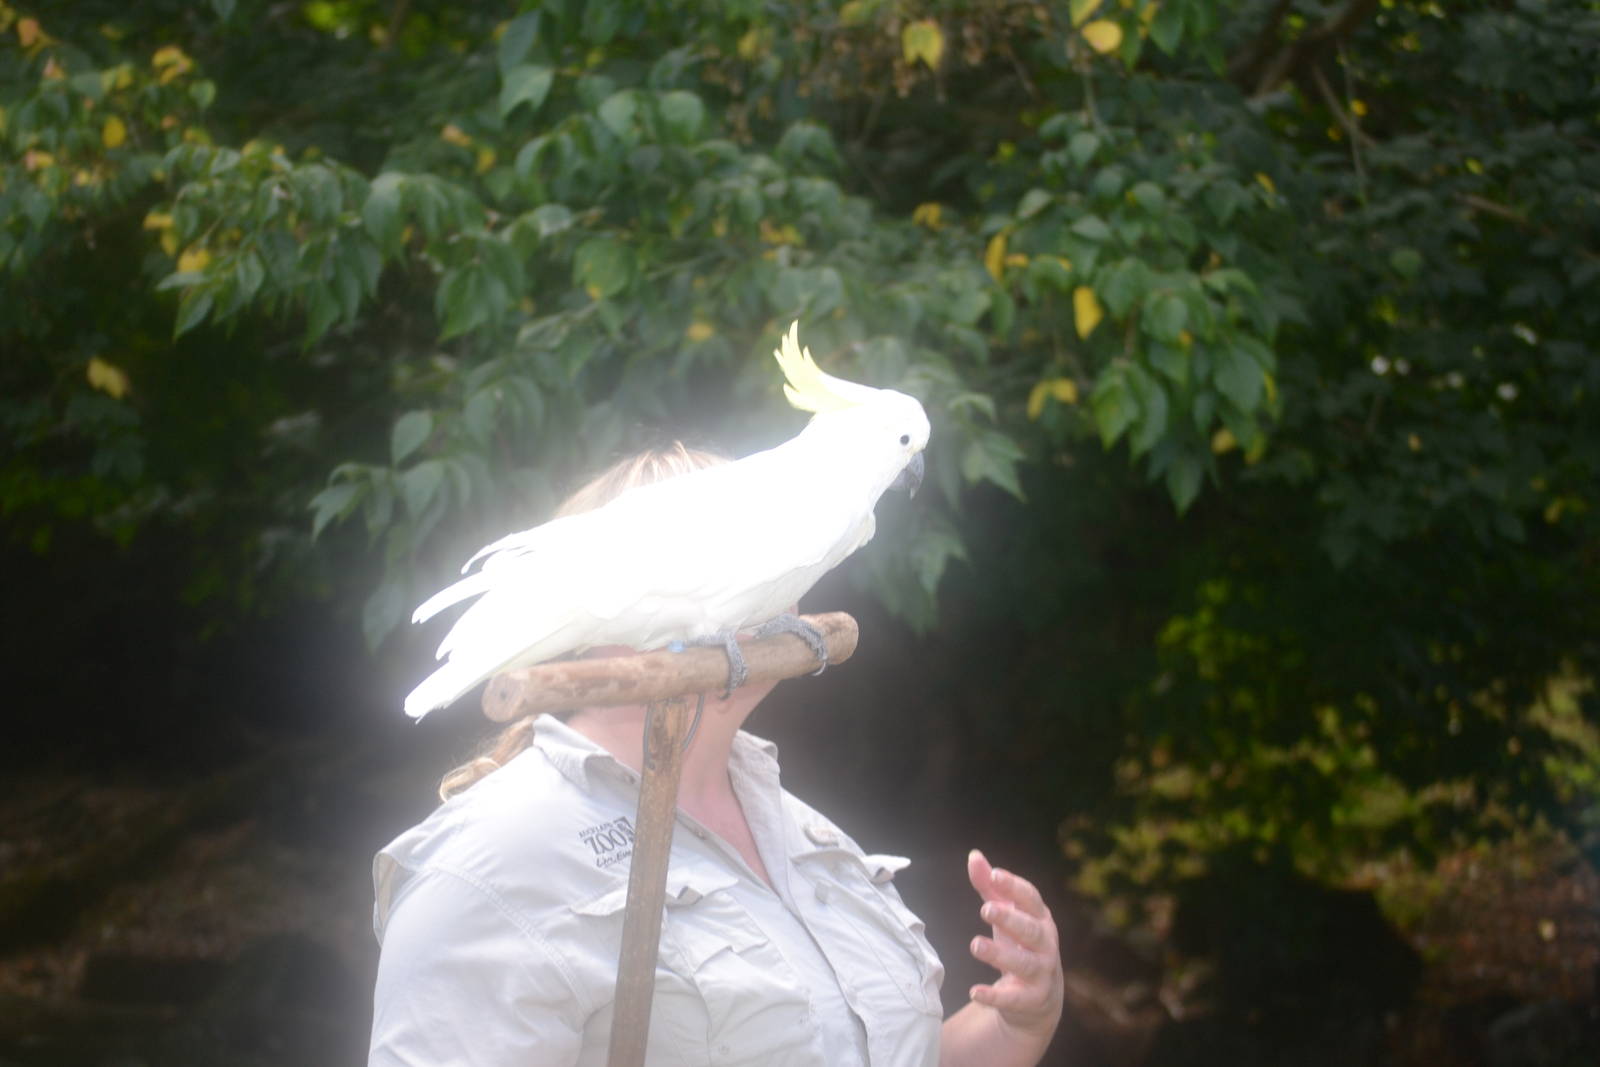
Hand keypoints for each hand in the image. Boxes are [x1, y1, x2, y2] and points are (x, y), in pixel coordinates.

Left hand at [965, 848, 1063, 1044]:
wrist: (1039, 999)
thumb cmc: (1020, 945)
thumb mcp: (1007, 916)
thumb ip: (990, 888)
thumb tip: (974, 855)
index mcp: (1040, 919)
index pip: (1031, 899)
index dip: (1014, 887)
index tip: (994, 875)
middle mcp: (1046, 945)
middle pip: (1032, 930)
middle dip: (1011, 919)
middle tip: (986, 908)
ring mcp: (1042, 973)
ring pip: (1025, 964)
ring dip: (1000, 955)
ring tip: (975, 945)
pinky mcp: (1031, 1000)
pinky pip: (1014, 999)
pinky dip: (995, 996)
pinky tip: (974, 991)